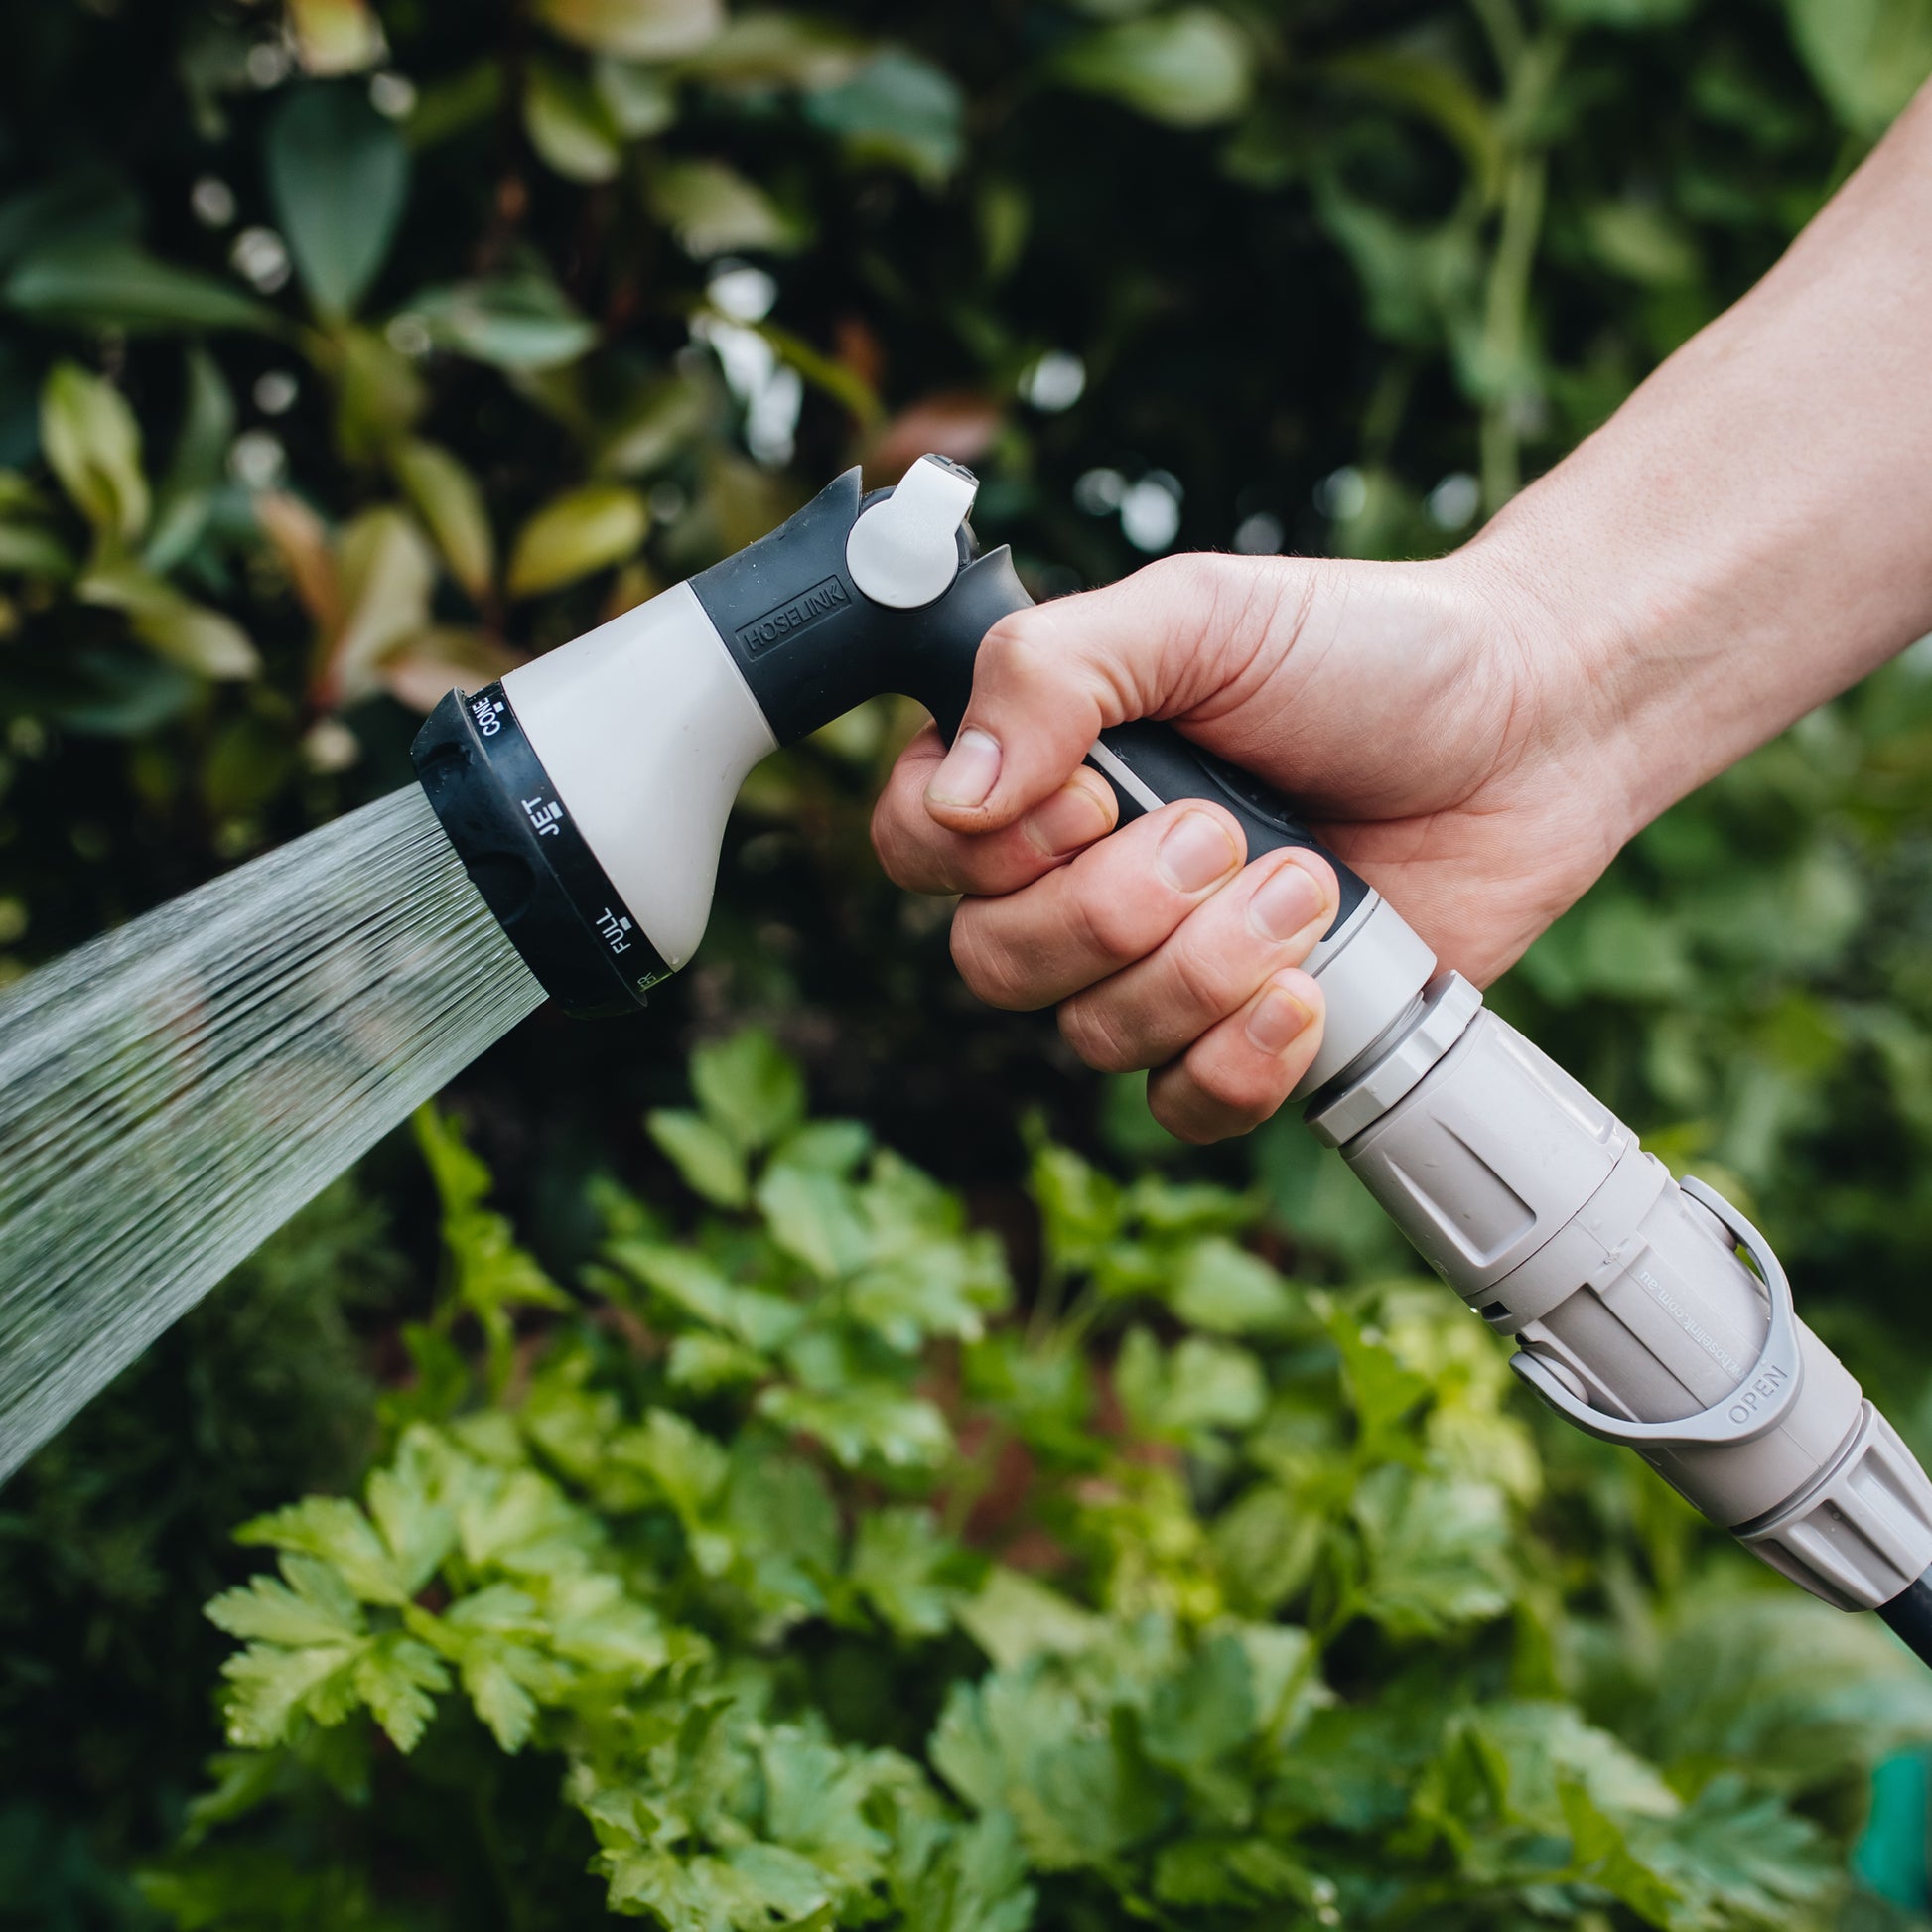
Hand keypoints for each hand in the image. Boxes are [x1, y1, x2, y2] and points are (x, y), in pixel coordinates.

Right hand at [871, 545, 1628, 1142]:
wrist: (1532, 726)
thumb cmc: (1362, 653)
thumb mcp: (1195, 614)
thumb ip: (1051, 673)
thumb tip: (956, 794)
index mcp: (1046, 770)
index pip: (919, 846)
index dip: (989, 850)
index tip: (1094, 796)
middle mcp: (1084, 876)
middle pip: (993, 961)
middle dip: (1118, 909)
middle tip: (1230, 832)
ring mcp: (1162, 967)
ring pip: (1089, 1036)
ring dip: (1205, 966)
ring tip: (1307, 883)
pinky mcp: (1246, 1040)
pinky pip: (1178, 1107)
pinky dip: (1237, 1060)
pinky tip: (1304, 993)